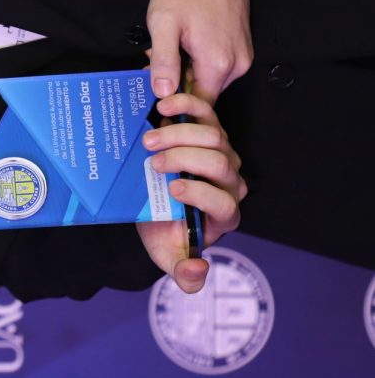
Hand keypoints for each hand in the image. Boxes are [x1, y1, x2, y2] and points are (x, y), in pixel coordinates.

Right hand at [136, 93, 246, 292]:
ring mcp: (222, 151)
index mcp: (225, 213)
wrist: (153, 197)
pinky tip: (163, 107)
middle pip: (218, 162)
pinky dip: (185, 105)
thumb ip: (183, 272)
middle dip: (183, 158)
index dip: (199, 194)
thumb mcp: (167, 254)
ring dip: (178, 134)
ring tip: (148, 140)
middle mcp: (230, 181)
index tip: (170, 189)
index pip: (223, 202)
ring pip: (213, 135)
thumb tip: (198, 271)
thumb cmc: (162, 225)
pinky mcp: (209, 127)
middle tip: (151, 161)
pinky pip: (205, 110)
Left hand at [146, 0, 252, 105]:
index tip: (157, 91)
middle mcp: (237, 64)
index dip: (176, 102)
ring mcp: (243, 54)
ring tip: (172, 47)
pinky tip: (187, 42)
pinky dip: (201, 60)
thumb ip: (164, 62)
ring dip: (189, 70)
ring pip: (212, 79)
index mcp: (218, 63)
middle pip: (205, 92)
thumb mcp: (163, 24)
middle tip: (157, 62)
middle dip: (179, 83)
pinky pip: (220, 65)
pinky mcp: (243, 45)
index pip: (199, 104)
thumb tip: (163, 93)